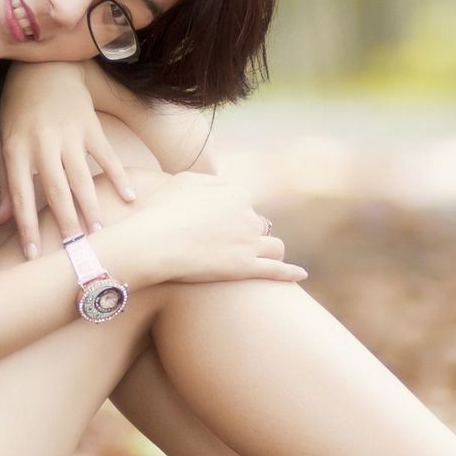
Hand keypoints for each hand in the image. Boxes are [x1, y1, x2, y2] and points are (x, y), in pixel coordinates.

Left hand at [0, 60, 137, 257]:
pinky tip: (129, 197)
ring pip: (82, 177)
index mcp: (16, 150)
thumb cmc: (19, 111)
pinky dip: (118, 176)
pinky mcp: (90, 125)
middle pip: (55, 190)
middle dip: (65, 223)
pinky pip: (106, 155)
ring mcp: (68, 134)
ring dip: (91, 206)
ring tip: (99, 233)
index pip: (20, 195)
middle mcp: (42, 144)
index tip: (33, 254)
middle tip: (75, 251)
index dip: (26, 226)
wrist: (43, 68)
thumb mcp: (5, 143)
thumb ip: (5, 183)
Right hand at [110, 170, 306, 284]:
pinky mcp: (246, 268)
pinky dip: (290, 272)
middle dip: (248, 234)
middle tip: (230, 246)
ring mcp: (249, 243)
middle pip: (258, 225)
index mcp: (236, 193)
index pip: (243, 203)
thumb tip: (219, 185)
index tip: (218, 225)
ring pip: (273, 246)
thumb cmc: (161, 211)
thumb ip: (207, 181)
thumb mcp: (183, 182)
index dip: (231, 215)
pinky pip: (276, 270)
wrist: (154, 242)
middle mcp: (248, 216)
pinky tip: (300, 275)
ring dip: (270, 251)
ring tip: (264, 259)